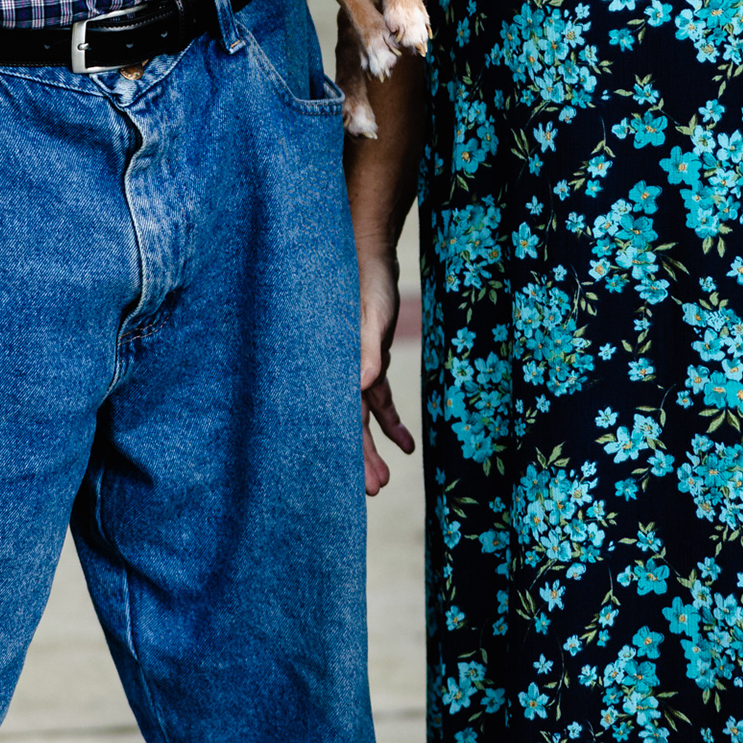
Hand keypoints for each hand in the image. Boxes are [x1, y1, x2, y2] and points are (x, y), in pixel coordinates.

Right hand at [358, 243, 414, 496]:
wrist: (368, 251)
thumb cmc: (366, 280)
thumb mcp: (370, 313)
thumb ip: (366, 347)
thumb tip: (364, 384)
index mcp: (335, 367)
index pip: (340, 419)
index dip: (349, 453)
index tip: (358, 484)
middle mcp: (340, 371)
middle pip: (349, 425)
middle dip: (361, 459)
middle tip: (373, 492)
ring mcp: (355, 367)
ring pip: (363, 416)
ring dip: (375, 445)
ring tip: (387, 477)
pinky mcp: (369, 358)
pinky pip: (378, 398)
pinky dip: (391, 420)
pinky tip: (406, 445)